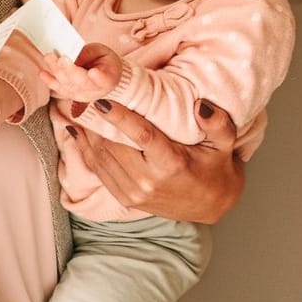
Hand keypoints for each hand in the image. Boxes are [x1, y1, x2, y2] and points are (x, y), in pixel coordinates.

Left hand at [42, 43, 123, 103]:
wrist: (103, 73)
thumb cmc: (103, 61)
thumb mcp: (100, 52)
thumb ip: (87, 54)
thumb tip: (70, 55)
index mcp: (108, 79)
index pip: (104, 80)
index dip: (98, 78)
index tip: (93, 72)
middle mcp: (95, 91)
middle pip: (81, 82)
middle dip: (69, 70)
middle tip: (61, 58)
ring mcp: (81, 96)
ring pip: (67, 86)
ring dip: (56, 72)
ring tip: (49, 58)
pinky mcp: (70, 95)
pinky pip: (58, 90)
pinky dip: (49, 81)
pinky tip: (42, 73)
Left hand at [76, 97, 243, 222]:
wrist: (210, 205)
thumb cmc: (215, 168)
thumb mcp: (225, 144)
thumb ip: (217, 123)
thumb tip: (200, 105)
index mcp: (172, 165)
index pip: (140, 136)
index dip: (118, 117)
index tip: (101, 100)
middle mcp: (148, 181)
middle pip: (112, 146)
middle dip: (95, 121)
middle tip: (83, 96)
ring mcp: (133, 193)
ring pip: (101, 158)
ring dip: (86, 134)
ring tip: (77, 108)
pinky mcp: (124, 198)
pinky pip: (98, 171)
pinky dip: (85, 150)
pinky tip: (77, 131)